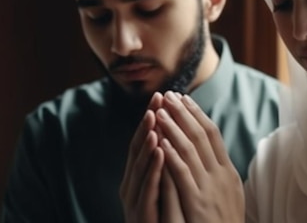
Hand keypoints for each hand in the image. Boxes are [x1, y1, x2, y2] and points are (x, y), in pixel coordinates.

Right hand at [119, 92, 164, 222]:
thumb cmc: (165, 220)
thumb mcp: (165, 189)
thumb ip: (166, 166)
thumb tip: (173, 136)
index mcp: (140, 178)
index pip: (148, 143)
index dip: (154, 120)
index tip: (162, 96)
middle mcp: (133, 187)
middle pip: (140, 150)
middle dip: (149, 123)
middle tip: (157, 99)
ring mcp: (135, 202)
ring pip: (141, 168)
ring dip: (148, 142)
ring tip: (155, 120)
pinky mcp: (142, 216)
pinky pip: (148, 189)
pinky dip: (154, 169)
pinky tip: (161, 153)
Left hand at [155, 91, 244, 222]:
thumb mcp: (227, 196)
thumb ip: (217, 175)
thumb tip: (209, 154)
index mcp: (228, 172)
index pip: (213, 134)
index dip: (197, 114)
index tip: (183, 98)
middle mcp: (222, 175)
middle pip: (203, 135)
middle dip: (184, 113)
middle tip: (169, 94)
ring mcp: (211, 188)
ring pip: (191, 149)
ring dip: (175, 127)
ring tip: (161, 110)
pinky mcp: (198, 202)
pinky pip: (182, 173)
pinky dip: (171, 153)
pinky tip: (160, 140)